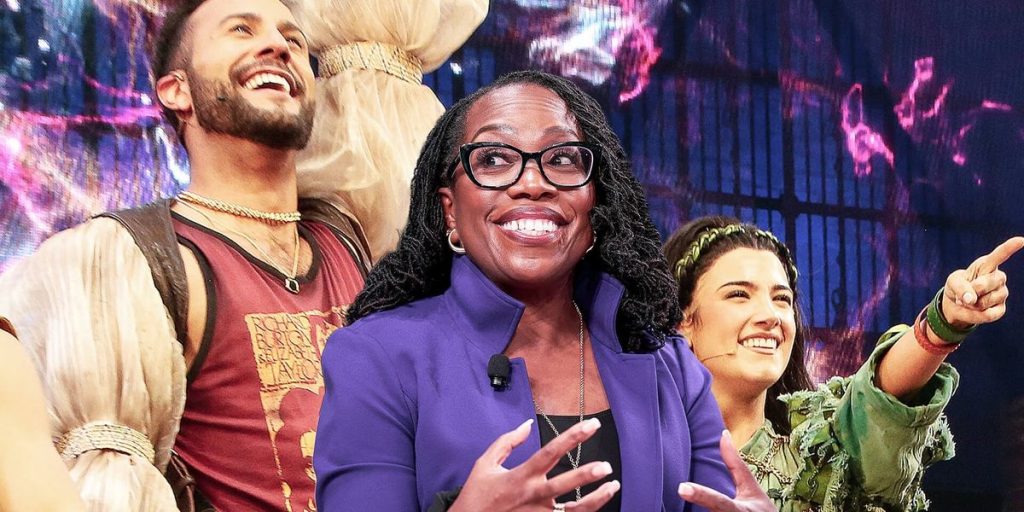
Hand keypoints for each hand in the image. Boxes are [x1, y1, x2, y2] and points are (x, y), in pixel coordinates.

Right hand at [450, 418, 619, 511]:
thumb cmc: (476, 495)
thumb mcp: (484, 464)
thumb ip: (507, 442)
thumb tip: (527, 424)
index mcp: (520, 476)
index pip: (551, 452)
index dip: (573, 437)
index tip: (592, 425)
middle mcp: (532, 496)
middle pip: (564, 484)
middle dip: (587, 475)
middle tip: (607, 467)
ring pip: (573, 510)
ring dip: (595, 500)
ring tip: (612, 488)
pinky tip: (596, 507)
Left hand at [678, 431, 776, 511]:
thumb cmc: (761, 511)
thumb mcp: (751, 489)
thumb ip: (735, 465)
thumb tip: (723, 433)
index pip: (718, 502)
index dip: (700, 495)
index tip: (681, 488)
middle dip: (696, 499)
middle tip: (681, 491)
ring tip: (680, 499)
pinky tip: (684, 510)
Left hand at [942, 237, 1023, 328]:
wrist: (956, 305)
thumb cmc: (956, 287)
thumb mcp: (952, 283)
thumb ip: (961, 288)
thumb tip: (972, 300)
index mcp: (987, 265)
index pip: (1000, 255)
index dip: (1011, 247)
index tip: (1021, 240)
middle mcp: (998, 277)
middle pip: (989, 282)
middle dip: (973, 289)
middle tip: (964, 293)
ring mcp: (1002, 293)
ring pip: (988, 300)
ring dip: (973, 304)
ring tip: (969, 301)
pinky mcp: (1000, 309)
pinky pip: (989, 314)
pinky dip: (977, 314)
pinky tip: (975, 310)